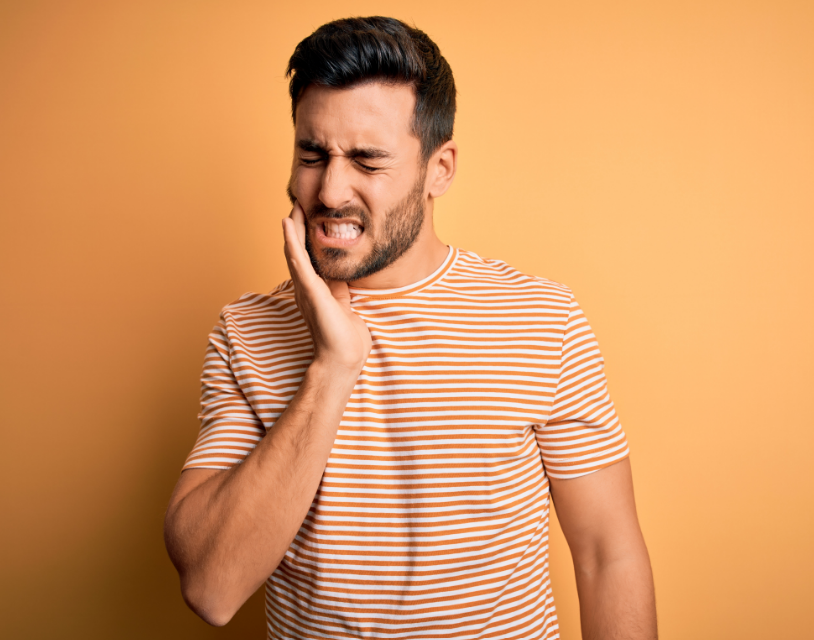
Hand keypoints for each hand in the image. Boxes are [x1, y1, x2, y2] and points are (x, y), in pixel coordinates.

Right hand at [282, 202, 371, 371]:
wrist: (343, 358)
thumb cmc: (344, 336)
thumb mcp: (343, 303)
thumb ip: (339, 287)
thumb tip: (341, 270)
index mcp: (314, 289)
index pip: (308, 257)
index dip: (306, 236)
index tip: (309, 214)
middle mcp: (305, 287)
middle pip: (297, 250)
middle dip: (297, 227)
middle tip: (298, 202)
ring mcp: (305, 288)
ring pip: (294, 251)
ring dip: (292, 229)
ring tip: (292, 207)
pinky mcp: (310, 291)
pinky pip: (298, 262)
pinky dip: (291, 242)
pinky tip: (287, 224)